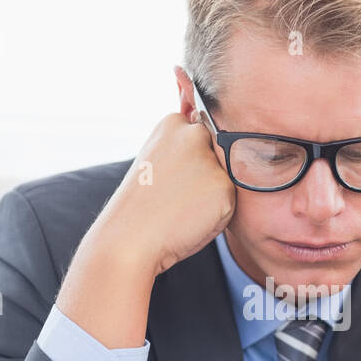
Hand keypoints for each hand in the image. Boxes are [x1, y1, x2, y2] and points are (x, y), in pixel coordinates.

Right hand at [90, 111, 236, 277]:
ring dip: (213, 196)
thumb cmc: (143, 204)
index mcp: (173, 123)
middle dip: (205, 175)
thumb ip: (184, 148)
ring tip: (181, 208)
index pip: (201, 135)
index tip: (171, 178)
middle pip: (218, 155)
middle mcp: (195, 133)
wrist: (130, 238)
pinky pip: (230, 202)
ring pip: (226, 179)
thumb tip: (214, 139)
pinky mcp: (225, 186)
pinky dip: (217, 215)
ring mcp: (211, 159)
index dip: (189, 162)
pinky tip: (191, 219)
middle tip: (176, 195)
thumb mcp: (157, 161)